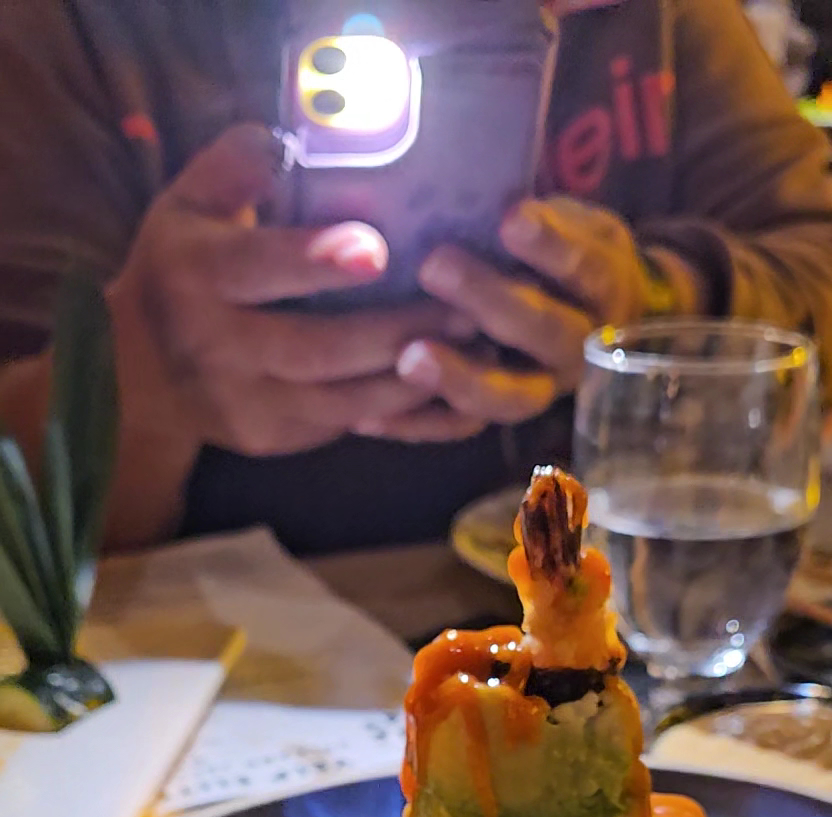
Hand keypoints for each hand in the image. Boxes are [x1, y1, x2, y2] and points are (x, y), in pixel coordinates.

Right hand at [108, 123, 476, 462]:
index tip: (376, 249)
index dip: (315, 261)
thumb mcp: (187, 205)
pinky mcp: (270, 439)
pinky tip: (441, 384)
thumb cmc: (179, 270)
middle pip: (315, 347)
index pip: (257, 269)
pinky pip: (341, 427)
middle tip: (464, 309)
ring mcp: (244, 403)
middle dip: (394, 330)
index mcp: (193, 274)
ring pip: (339, 400)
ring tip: (467, 347)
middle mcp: (215, 346)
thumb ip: (234, 167)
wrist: (138, 374)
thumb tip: (287, 136)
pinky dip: (395, 409)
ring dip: (410, 377)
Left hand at [397, 197, 703, 426]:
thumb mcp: (574, 220)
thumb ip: (542, 212)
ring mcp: (541, 387)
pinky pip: (461, 431)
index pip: (585, 269)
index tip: (510, 218)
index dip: (552, 248)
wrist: (596, 319)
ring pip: (509, 398)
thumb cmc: (566, 253)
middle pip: (545, 336)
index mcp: (602, 290)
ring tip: (407, 357)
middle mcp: (578, 347)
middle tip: (435, 266)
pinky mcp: (499, 413)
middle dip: (492, 303)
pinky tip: (369, 415)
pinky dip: (417, 424)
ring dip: (457, 378)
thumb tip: (482, 162)